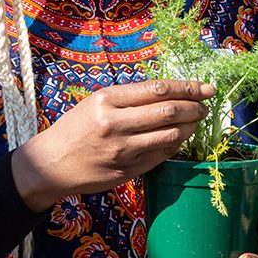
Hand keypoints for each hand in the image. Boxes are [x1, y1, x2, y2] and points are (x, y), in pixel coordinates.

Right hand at [11, 79, 212, 209]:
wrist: (51, 164)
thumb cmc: (76, 128)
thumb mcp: (96, 103)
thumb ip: (130, 98)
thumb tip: (171, 93)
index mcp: (107, 100)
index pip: (158, 89)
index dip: (188, 88)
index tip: (206, 88)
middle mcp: (115, 123)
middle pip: (169, 111)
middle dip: (194, 107)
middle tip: (205, 106)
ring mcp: (122, 149)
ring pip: (169, 135)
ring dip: (189, 128)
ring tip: (195, 122)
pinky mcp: (126, 170)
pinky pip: (160, 154)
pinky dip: (175, 145)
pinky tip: (179, 139)